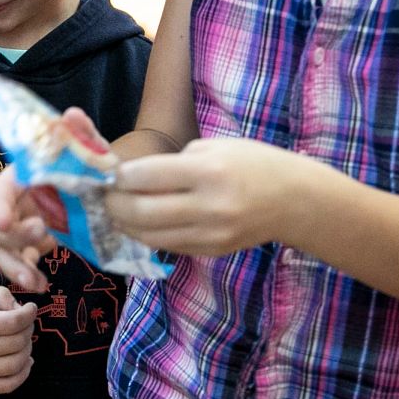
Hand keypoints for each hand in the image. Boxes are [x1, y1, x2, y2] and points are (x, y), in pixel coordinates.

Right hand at [0, 107, 101, 291]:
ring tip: (35, 280)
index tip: (7, 221)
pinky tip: (40, 284)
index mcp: (23, 177)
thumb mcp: (92, 154)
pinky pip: (16, 262)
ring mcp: (19, 226)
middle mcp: (16, 202)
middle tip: (43, 236)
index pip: (1, 189)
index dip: (1, 205)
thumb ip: (82, 135)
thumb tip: (71, 114)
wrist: (106, 195)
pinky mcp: (28, 246)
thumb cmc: (93, 171)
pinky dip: (24, 274)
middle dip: (11, 236)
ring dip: (12, 265)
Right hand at [0, 284, 35, 394]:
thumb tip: (18, 309)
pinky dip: (23, 374)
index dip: (27, 314)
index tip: (30, 308)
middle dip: (28, 330)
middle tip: (26, 323)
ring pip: (15, 364)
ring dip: (27, 350)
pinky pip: (8, 385)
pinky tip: (25, 361)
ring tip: (24, 340)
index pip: (12, 322)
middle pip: (16, 342)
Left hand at [107, 137, 309, 257]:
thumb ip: (175, 162)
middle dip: (114, 204)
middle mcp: (208, 206)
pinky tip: (140, 224)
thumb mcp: (216, 147)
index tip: (110, 172)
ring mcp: (210, 234)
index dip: (120, 176)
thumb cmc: (253, 163)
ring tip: (115, 211)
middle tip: (104, 196)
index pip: (146, 177)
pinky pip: (168, 246)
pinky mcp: (211, 251)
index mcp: (208, 172)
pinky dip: (147, 235)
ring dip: (125, 224)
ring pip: (149, 236)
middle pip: (141, 212)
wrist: (294, 200)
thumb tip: (132, 176)